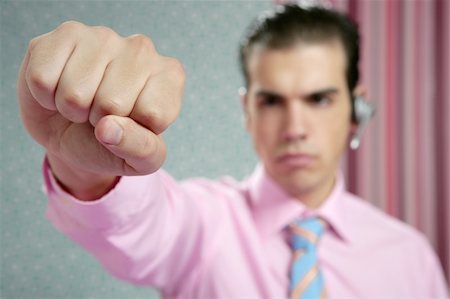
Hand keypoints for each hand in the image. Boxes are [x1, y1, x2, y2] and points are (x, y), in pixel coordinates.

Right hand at [17, 21, 184, 177]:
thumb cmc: (113, 143)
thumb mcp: (139, 160)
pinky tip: (60, 86)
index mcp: (169, 77)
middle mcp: (142, 50)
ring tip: (82, 102)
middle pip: (111, 103)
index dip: (134, 133)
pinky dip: (46, 95)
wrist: (72, 132)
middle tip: (101, 115)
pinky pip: (43, 79)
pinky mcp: (66, 34)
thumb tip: (108, 127)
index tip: (130, 125)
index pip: (153, 114)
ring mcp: (104, 37)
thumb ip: (140, 149)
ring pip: (75, 92)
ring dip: (72, 109)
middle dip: (100, 121)